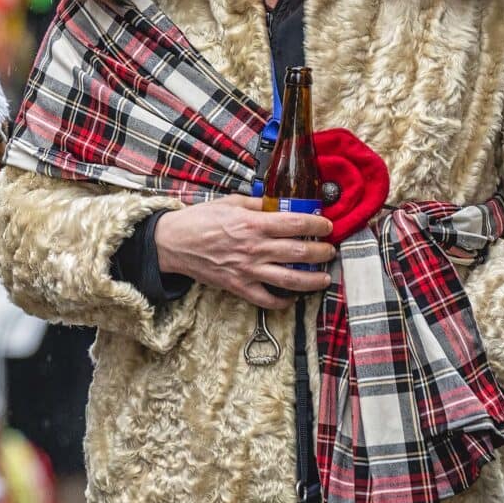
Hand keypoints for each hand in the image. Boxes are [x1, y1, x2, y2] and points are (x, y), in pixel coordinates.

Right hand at [151, 195, 335, 309]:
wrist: (173, 243)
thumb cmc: (199, 220)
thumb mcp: (229, 202)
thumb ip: (256, 203)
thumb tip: (278, 203)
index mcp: (253, 224)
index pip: (295, 223)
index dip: (317, 224)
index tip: (327, 225)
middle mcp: (254, 248)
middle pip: (299, 252)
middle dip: (321, 252)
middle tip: (330, 251)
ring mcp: (247, 270)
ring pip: (290, 279)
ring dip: (312, 280)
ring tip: (324, 278)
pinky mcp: (239, 286)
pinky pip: (267, 299)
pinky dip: (283, 301)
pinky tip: (293, 296)